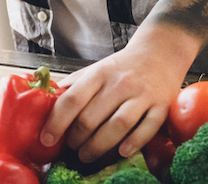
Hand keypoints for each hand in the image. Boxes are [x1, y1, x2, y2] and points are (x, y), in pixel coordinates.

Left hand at [40, 30, 194, 162]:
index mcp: (98, 73)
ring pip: (118, 125)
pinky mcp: (161, 106)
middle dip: (76, 138)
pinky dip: (133, 143)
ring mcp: (142, 95)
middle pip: (92, 117)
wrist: (158, 54)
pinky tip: (121, 153)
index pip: (72, 99)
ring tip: (87, 155)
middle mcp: (120, 83)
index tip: (46, 138)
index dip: (57, 121)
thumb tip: (47, 102)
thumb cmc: (121, 67)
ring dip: (99, 146)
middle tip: (70, 149)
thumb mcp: (95, 70)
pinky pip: (147, 129)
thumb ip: (74, 86)